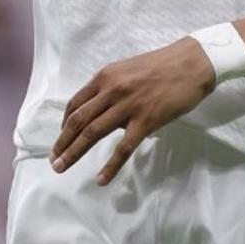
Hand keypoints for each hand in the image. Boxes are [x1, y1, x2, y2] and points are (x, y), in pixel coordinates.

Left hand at [50, 36, 215, 185]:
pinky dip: (110, 166)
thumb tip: (102, 110)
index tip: (60, 139)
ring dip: (74, 153)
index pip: (76, 103)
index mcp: (106, 77)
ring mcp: (128, 106)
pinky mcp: (146, 120)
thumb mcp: (128, 70)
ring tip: (62, 168)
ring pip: (93, 133)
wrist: (191, 63)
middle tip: (53, 161)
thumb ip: (112, 88)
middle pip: (79, 120)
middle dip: (62, 142)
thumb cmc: (162, 66)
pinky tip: (101, 180)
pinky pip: (123, 148)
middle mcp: (111, 90)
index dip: (64, 124)